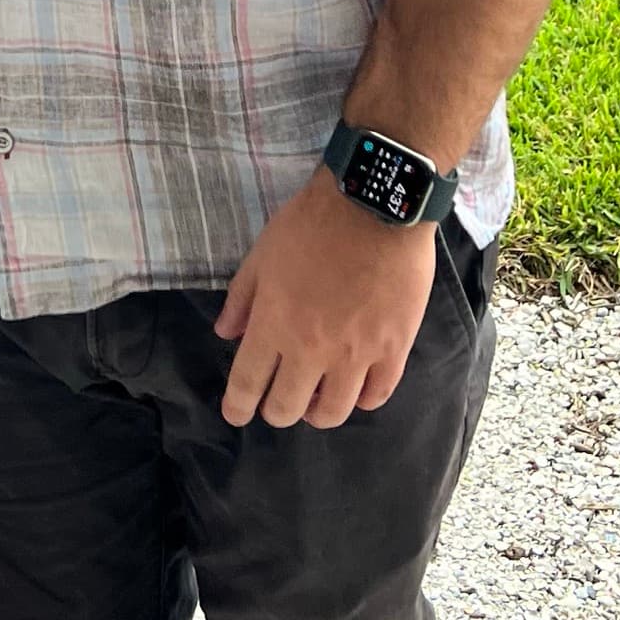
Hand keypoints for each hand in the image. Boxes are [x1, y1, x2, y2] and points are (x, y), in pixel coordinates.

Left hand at [213, 170, 436, 428]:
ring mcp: (356, 354)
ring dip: (318, 413)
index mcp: (274, 325)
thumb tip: (226, 334)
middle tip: (278, 403)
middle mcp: (312, 350)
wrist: (374, 205)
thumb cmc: (311, 224)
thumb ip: (242, 298)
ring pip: (333, 412)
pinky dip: (361, 400)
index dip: (238, 406)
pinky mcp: (393, 349)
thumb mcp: (263, 254)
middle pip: (287, 408)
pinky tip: (356, 389)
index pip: (248, 384)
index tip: (236, 414)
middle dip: (276, 412)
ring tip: (317, 401)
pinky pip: (376, 395)